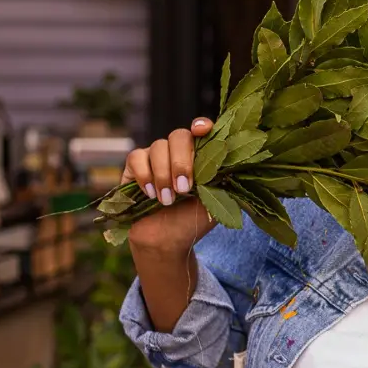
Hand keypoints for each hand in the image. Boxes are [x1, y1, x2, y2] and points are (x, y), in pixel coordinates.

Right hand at [122, 118, 217, 255]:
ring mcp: (156, 156)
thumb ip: (221, 183)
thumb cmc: (192, 221)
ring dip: (163, 175)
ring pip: (158, 147)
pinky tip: (150, 194)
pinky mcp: (135, 166)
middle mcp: (178, 152)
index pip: (202, 131)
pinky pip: (136, 157)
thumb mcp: (214, 204)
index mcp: (200, 157)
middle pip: (179, 136)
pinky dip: (144, 175)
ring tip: (167, 200)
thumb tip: (232, 166)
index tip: (202, 130)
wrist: (166, 241)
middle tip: (184, 188)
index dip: (202, 126)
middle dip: (181, 162)